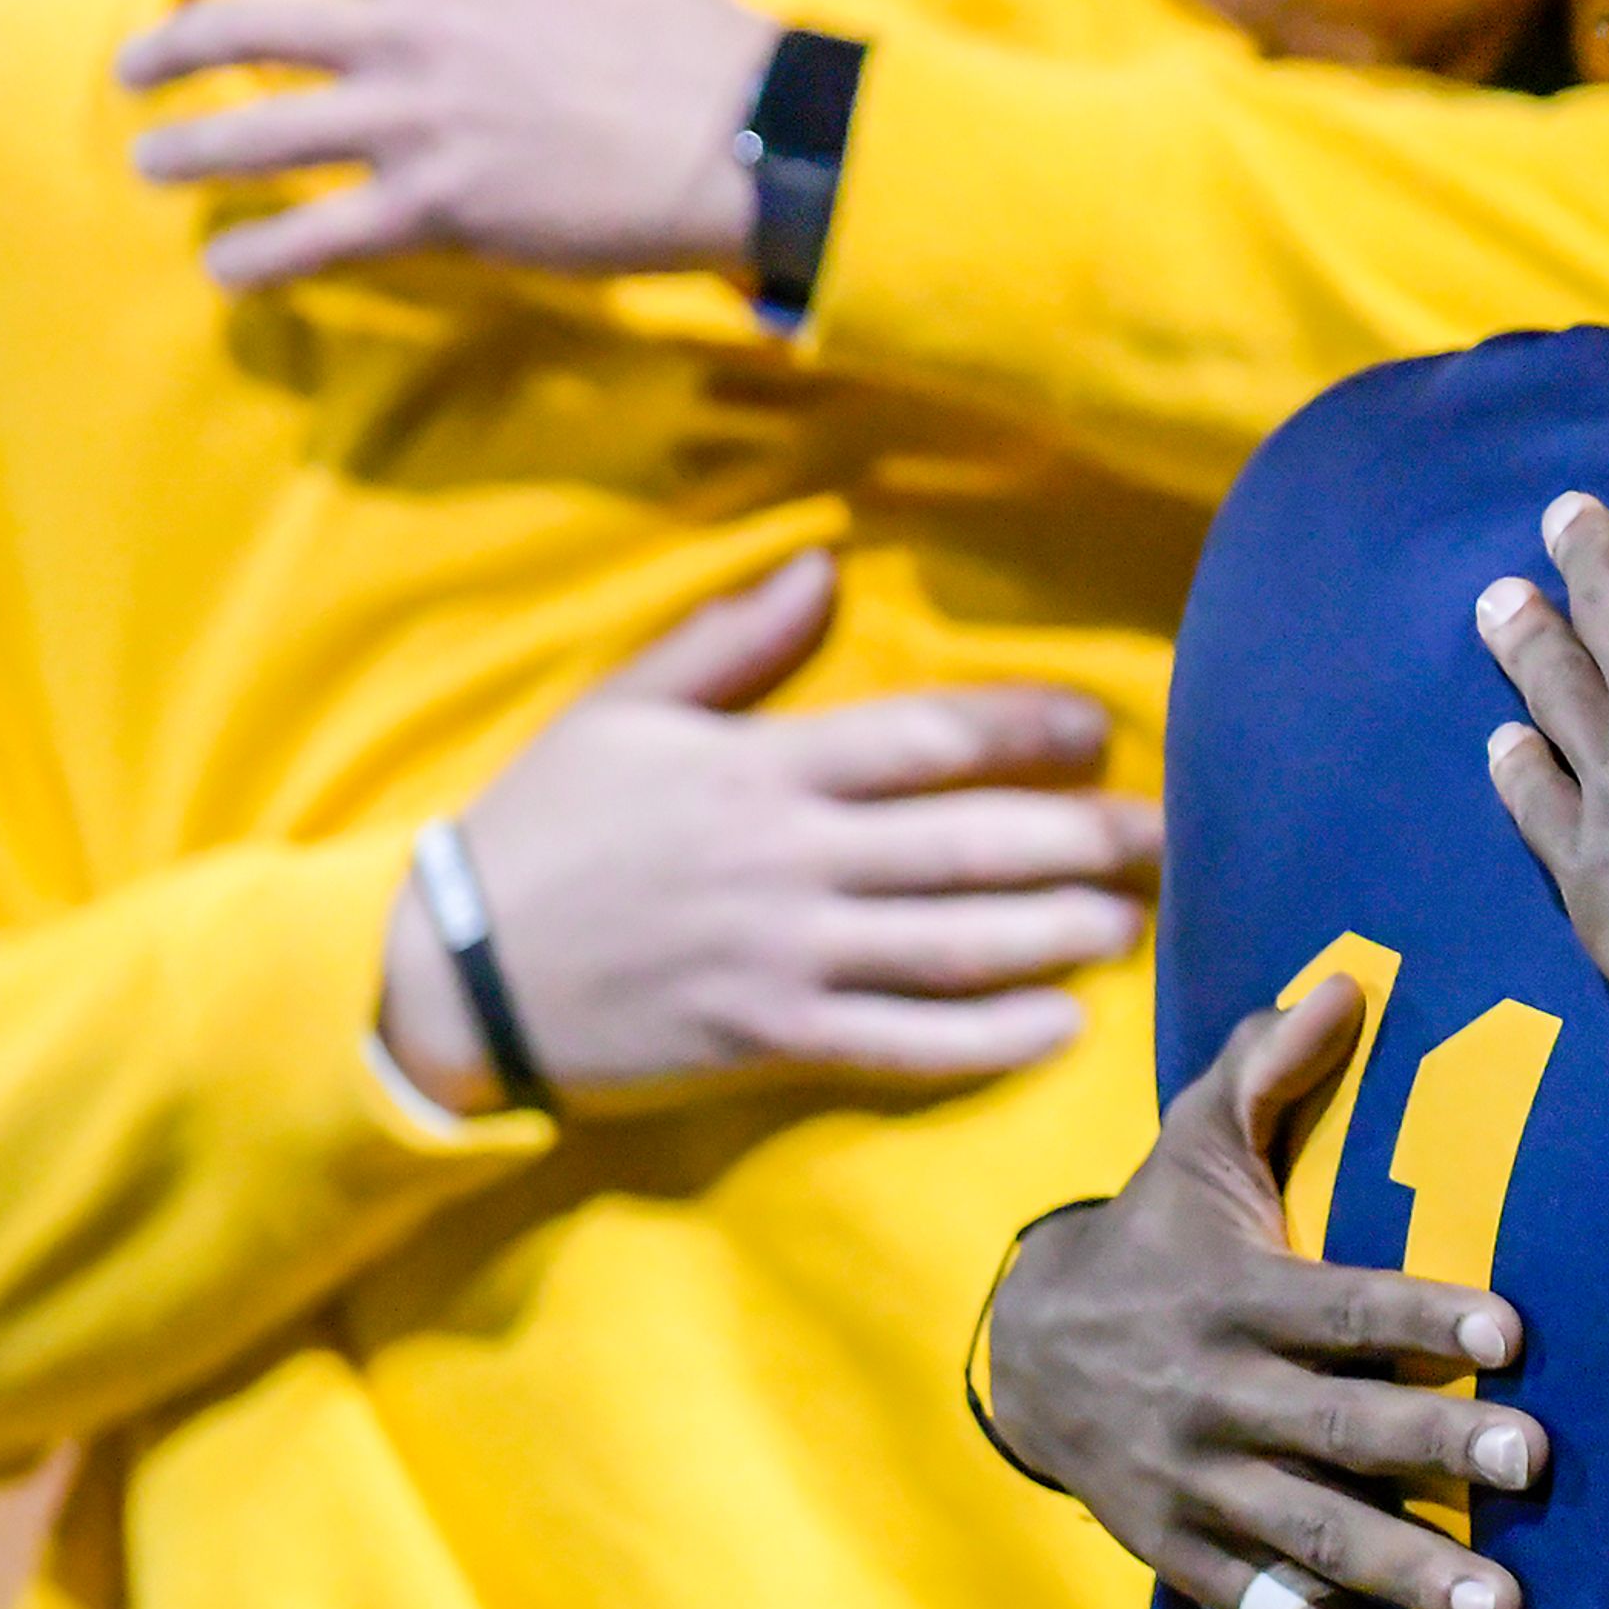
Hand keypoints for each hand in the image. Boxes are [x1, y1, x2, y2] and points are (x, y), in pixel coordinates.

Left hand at [117, 0, 781, 291]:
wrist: (744, 135)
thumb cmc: (676, 25)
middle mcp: (408, 34)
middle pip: (252, 29)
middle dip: (175, 45)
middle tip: (137, 66)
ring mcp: (417, 124)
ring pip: (265, 135)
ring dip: (192, 150)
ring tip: (154, 162)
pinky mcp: (442, 207)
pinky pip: (324, 236)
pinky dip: (265, 257)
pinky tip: (228, 270)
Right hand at [378, 552, 1157, 1112]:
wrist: (445, 977)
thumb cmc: (539, 830)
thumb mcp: (623, 711)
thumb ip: (731, 640)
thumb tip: (822, 565)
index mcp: (762, 769)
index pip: (926, 737)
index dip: (1024, 726)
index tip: (1097, 724)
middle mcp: (791, 861)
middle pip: (969, 844)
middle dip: (1080, 838)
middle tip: (1164, 835)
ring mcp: (786, 956)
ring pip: (955, 944)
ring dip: (1057, 932)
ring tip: (1132, 921)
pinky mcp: (771, 1040)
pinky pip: (905, 1043)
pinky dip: (989, 1038)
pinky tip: (1061, 1027)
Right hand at [985, 979, 1545, 1608]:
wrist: (1022, 1355)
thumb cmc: (1151, 1236)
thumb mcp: (1192, 1145)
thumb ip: (1267, 1068)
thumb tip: (1341, 974)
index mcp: (1232, 1297)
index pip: (1340, 1308)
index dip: (1421, 1315)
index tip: (1508, 1328)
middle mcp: (1218, 1402)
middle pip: (1338, 1430)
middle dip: (1436, 1449)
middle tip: (1530, 1463)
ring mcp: (1204, 1495)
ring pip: (1318, 1541)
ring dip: (1414, 1578)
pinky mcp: (1196, 1564)